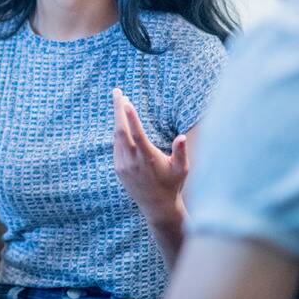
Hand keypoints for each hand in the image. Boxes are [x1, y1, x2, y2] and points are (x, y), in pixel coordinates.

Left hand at [112, 88, 187, 224]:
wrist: (157, 206)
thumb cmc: (173, 184)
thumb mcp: (181, 169)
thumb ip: (181, 152)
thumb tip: (181, 136)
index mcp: (148, 158)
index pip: (136, 134)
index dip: (130, 117)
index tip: (126, 101)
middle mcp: (132, 161)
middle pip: (120, 131)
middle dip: (118, 109)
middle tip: (117, 91)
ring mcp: (123, 165)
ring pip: (117, 137)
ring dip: (118, 119)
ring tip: (122, 102)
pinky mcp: (118, 169)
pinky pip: (116, 146)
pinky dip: (119, 133)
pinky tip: (123, 123)